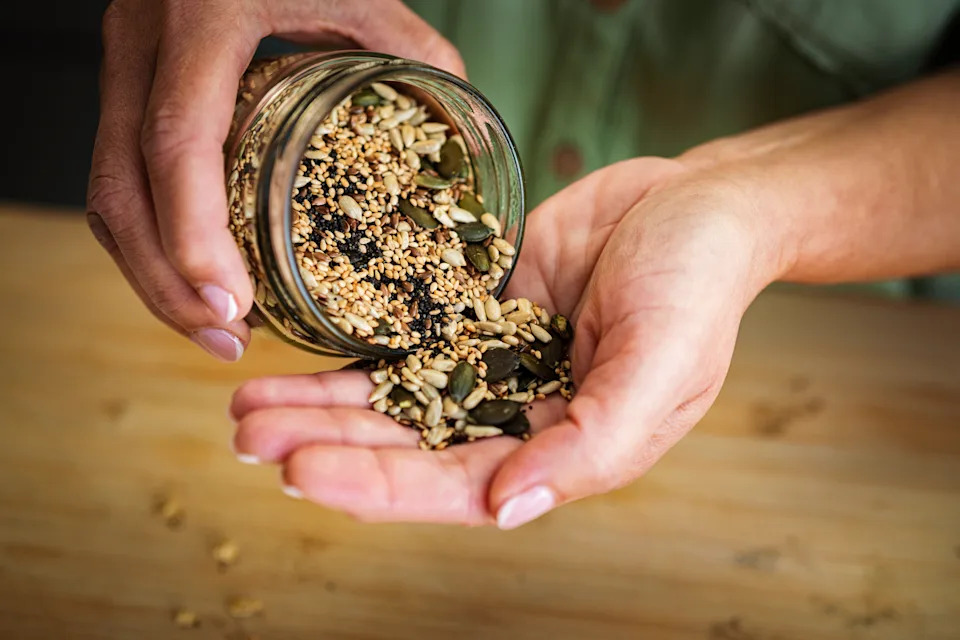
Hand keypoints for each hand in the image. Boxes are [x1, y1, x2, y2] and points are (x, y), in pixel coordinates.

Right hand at [87, 0, 464, 361]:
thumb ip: (417, 56)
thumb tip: (464, 144)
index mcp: (206, 16)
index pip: (177, 141)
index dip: (194, 235)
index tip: (232, 306)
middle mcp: (144, 42)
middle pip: (122, 187)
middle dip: (166, 281)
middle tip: (225, 339)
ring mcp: (124, 64)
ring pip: (107, 192)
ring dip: (151, 273)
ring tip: (213, 328)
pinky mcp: (127, 85)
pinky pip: (119, 177)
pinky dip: (152, 239)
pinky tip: (196, 277)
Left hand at [229, 157, 781, 526]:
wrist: (695, 202)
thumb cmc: (698, 284)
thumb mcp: (660, 365)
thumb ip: (591, 445)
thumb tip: (510, 509)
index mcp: (563, 449)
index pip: (456, 486)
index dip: (378, 486)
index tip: (303, 471)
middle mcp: (516, 415)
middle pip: (406, 446)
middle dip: (327, 445)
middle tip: (249, 437)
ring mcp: (489, 361)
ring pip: (393, 396)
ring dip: (322, 404)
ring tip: (247, 405)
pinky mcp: (473, 311)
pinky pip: (404, 335)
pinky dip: (352, 347)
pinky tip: (297, 355)